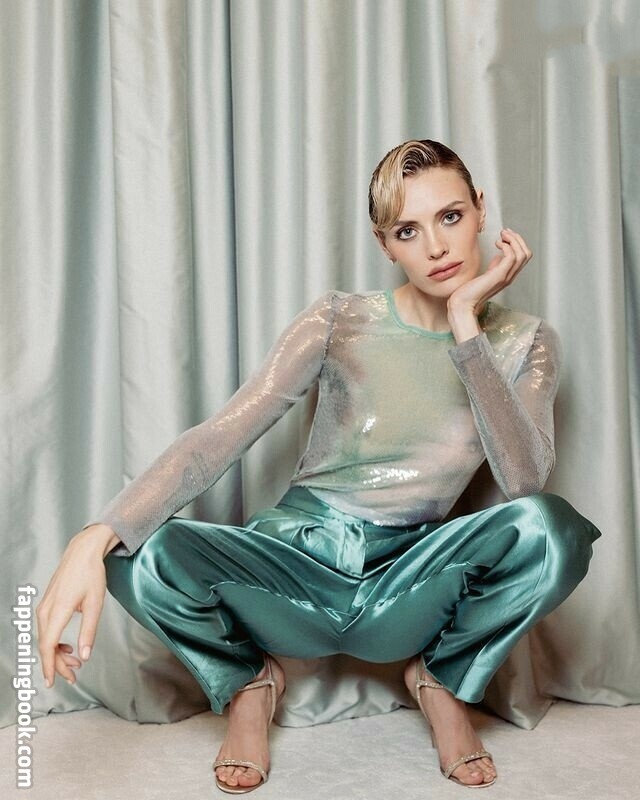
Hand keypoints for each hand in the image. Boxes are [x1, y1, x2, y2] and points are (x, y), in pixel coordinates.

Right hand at [36, 527, 110, 687]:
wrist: (82, 552)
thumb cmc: (91, 574)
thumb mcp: (95, 604)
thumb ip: (89, 631)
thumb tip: (85, 654)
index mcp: (58, 610)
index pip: (49, 646)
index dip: (51, 666)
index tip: (54, 682)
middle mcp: (46, 610)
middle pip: (46, 645)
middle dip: (58, 664)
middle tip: (74, 675)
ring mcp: (44, 606)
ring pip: (45, 638)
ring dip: (57, 653)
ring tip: (75, 661)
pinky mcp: (46, 604)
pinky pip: (46, 629)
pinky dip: (55, 641)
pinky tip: (66, 646)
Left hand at [448, 227, 532, 313]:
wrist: (463, 304)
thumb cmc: (470, 291)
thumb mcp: (487, 275)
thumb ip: (495, 266)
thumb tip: (499, 256)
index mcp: (508, 275)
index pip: (523, 257)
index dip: (517, 243)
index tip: (506, 235)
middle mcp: (510, 276)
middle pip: (526, 254)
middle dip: (517, 238)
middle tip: (505, 232)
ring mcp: (506, 276)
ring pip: (522, 254)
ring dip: (513, 240)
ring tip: (502, 235)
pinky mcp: (499, 276)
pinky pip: (511, 257)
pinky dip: (506, 246)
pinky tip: (496, 244)